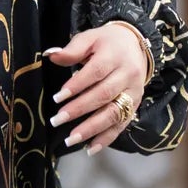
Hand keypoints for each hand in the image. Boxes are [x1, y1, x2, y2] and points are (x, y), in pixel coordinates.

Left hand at [43, 22, 149, 155]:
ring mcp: (133, 93)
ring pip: (114, 113)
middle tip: (57, 120)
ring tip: (71, 139)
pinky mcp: (134, 106)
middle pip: (104, 95)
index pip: (95, 72)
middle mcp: (127, 75)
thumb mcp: (90, 38)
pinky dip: (106, 138)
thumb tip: (51, 56)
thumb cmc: (107, 43)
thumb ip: (72, 49)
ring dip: (92, 129)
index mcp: (115, 56)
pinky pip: (121, 125)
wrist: (136, 45)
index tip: (58, 98)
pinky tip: (90, 149)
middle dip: (80, 109)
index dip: (77, 86)